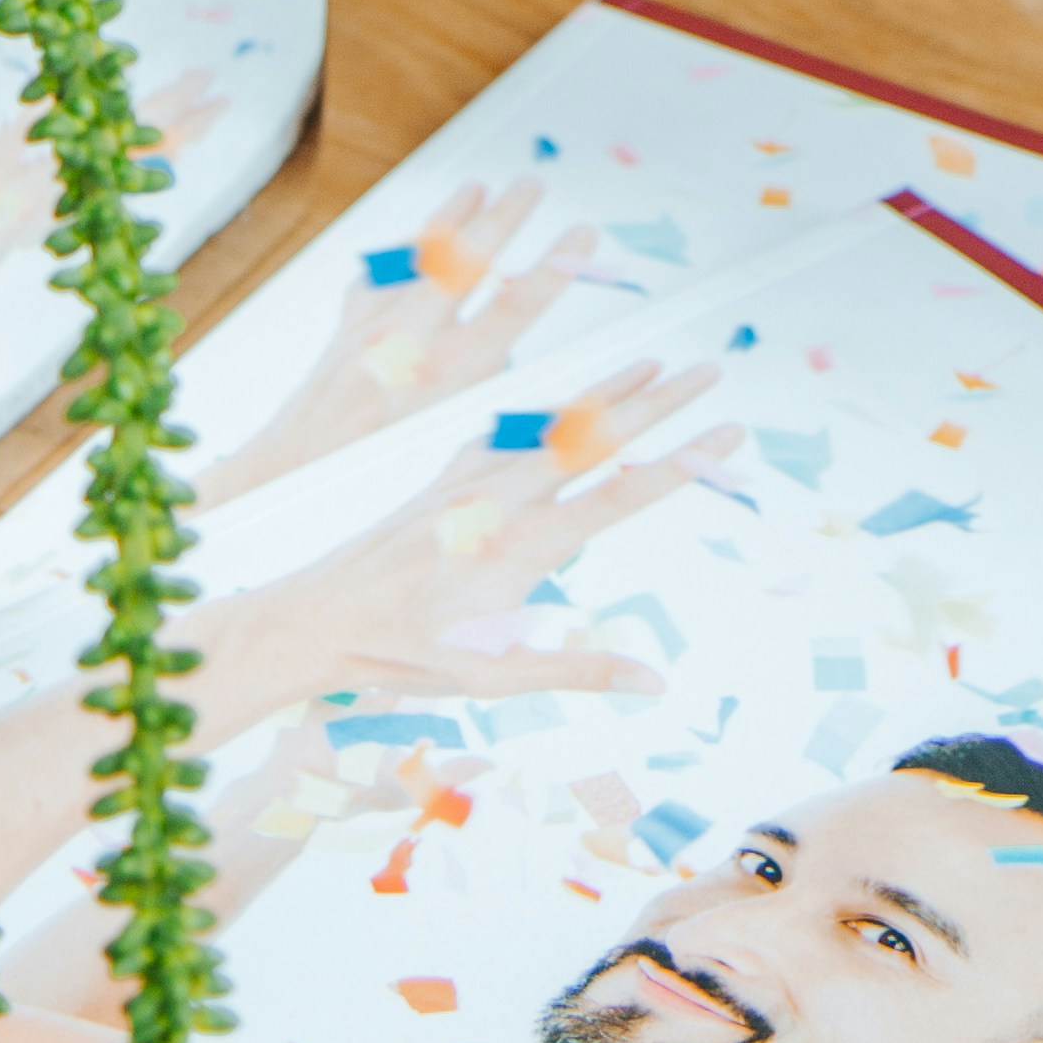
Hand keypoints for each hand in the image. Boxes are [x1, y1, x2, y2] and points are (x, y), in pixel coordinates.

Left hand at [196, 358, 740, 735]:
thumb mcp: (493, 679)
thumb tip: (655, 682)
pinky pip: (508, 428)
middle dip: (659, 403)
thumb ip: (577, 670)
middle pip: (595, 440)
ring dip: (607, 391)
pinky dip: (550, 408)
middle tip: (710, 369)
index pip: (620, 496)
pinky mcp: (446, 472)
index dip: (681, 462)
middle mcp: (500, 501)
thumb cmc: (402, 656)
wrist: (315, 615)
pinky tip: (568, 400)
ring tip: (654, 361)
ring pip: (553, 423)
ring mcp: (471, 479)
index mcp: (520, 549)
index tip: (727, 431)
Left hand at [197, 175, 613, 506]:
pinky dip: (407, 247)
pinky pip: (383, 269)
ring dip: (452, 217)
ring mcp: (377, 319)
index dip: (552, 267)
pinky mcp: (351, 315)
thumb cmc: (384, 458)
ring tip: (478, 188)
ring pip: (422, 253)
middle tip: (533, 185)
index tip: (581, 233)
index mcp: (448, 375)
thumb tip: (527, 339)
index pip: (513, 307)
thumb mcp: (455, 429)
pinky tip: (424, 230)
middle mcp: (412, 340)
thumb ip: (490, 376)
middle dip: (505, 218)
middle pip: (468, 262)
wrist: (306, 462)